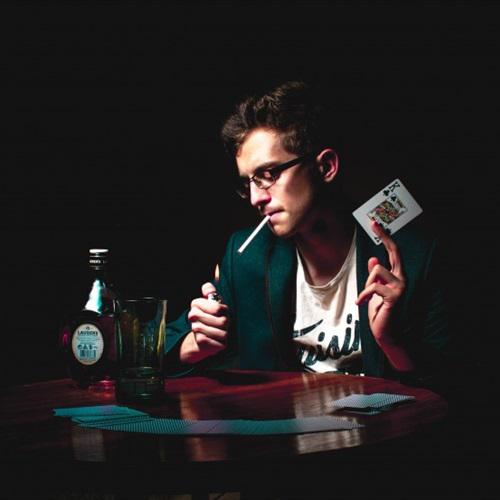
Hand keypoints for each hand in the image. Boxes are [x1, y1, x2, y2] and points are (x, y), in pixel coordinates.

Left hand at [180, 282, 229, 363]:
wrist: (205, 337)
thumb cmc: (205, 318)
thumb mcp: (205, 303)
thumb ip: (208, 293)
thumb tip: (207, 287)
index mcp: (224, 309)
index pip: (215, 307)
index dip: (201, 306)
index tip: (195, 307)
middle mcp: (227, 321)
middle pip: (205, 317)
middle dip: (195, 317)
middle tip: (192, 318)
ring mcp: (225, 335)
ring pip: (202, 329)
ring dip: (196, 328)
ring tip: (197, 327)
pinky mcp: (221, 346)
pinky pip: (203, 340)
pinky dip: (198, 338)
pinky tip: (200, 336)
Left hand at [356, 221, 405, 345]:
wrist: (385, 333)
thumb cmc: (379, 312)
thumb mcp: (373, 291)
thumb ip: (375, 276)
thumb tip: (374, 259)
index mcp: (397, 276)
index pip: (393, 253)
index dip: (385, 237)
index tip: (375, 223)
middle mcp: (402, 278)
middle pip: (394, 252)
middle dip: (384, 236)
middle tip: (373, 223)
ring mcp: (401, 287)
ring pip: (377, 271)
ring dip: (366, 285)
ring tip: (365, 297)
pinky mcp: (395, 296)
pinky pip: (373, 287)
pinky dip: (364, 295)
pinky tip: (362, 303)